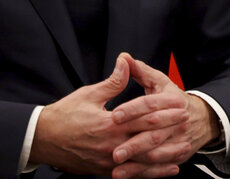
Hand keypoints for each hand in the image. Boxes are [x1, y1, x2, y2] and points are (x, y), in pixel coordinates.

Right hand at [29, 53, 186, 175]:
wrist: (42, 141)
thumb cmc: (64, 115)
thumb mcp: (88, 94)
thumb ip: (112, 82)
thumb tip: (126, 61)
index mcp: (109, 124)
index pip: (143, 117)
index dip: (164, 110)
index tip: (180, 103)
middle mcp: (111, 144)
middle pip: (147, 138)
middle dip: (169, 130)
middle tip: (187, 123)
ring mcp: (108, 161)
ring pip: (143, 161)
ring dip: (165, 155)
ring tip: (183, 149)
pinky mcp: (104, 171)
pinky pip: (132, 174)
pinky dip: (151, 172)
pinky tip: (166, 170)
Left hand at [108, 54, 221, 177]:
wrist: (203, 119)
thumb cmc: (175, 99)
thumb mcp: (161, 83)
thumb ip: (141, 71)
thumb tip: (124, 58)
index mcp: (172, 100)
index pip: (151, 104)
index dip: (133, 109)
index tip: (114, 116)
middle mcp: (178, 121)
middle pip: (154, 132)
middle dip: (133, 143)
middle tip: (114, 150)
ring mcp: (179, 139)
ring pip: (157, 152)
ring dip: (137, 162)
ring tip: (117, 166)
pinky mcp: (179, 154)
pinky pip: (161, 166)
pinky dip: (144, 172)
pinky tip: (127, 175)